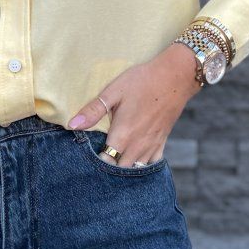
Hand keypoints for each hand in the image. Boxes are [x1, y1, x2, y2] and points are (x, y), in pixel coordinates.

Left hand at [67, 43, 201, 166]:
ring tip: (113, 166)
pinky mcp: (162, 142)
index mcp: (123, 134)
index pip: (105, 161)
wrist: (176, 76)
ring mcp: (151, 145)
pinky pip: (152, 164)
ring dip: (124, 170)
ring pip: (136, 170)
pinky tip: (134, 163)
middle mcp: (137, 144)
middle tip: (96, 166)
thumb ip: (93, 110)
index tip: (86, 162)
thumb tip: (72, 125)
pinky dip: (142, 167)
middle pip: (120, 170)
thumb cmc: (142, 81)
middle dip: (108, 171)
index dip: (95, 165)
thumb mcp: (114, 91)